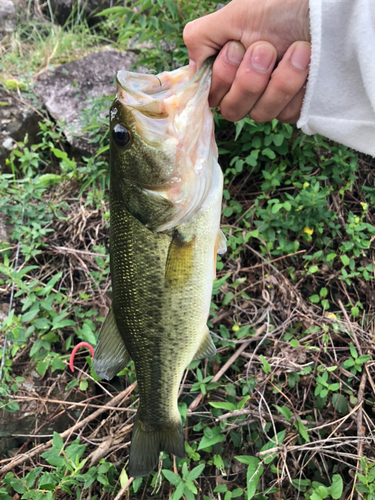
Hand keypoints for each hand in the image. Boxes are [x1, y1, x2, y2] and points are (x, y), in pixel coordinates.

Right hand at [183, 0, 310, 122]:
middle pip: (232, 110)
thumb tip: (189, 71)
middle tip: (267, 48)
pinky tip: (307, 63)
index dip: (222, 78)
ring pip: (260, 114)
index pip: (210, 95)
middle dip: (249, 80)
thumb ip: (200, 39)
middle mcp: (247, 86)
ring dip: (278, 82)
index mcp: (228, 66)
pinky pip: (286, 115)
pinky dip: (296, 87)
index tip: (236, 48)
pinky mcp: (295, 106)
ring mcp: (272, 98)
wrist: (326, 7)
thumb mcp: (234, 13)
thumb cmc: (281, 4)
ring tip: (297, 49)